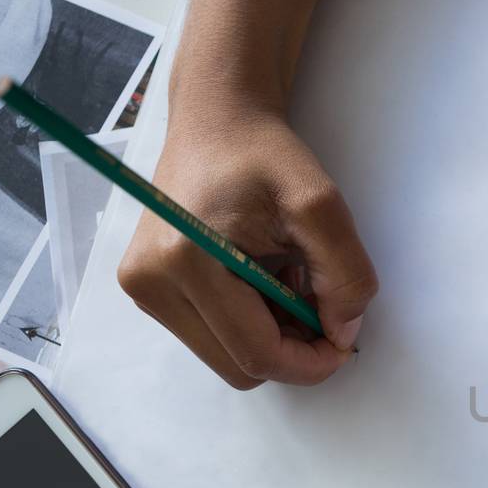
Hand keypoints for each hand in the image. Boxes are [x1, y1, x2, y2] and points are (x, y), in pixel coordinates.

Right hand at [118, 103, 377, 389]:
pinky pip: (212, 337)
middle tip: (321, 304)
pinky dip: (250, 323)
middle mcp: (149, 282)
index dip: (309, 363)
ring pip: (227, 357)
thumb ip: (344, 273)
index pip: (255, 354)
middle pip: (239, 366)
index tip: (343, 342)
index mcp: (184, 261)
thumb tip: (342, 333)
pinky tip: (263, 279)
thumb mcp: (320, 203)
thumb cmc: (262, 154)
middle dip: (291, 349)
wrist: (217, 121)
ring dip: (271, 334)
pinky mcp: (147, 289)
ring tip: (286, 278)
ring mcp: (142, 288)